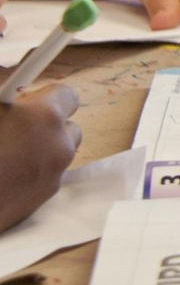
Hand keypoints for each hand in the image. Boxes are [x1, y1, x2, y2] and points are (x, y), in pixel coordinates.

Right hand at [0, 85, 79, 231]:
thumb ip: (3, 90)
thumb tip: (7, 83)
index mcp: (45, 117)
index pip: (67, 94)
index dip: (45, 96)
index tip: (25, 101)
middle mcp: (58, 146)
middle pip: (68, 126)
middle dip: (46, 125)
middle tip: (14, 126)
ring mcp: (52, 176)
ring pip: (57, 154)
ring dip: (39, 149)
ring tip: (5, 152)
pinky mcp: (41, 201)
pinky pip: (44, 179)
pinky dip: (30, 174)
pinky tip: (3, 174)